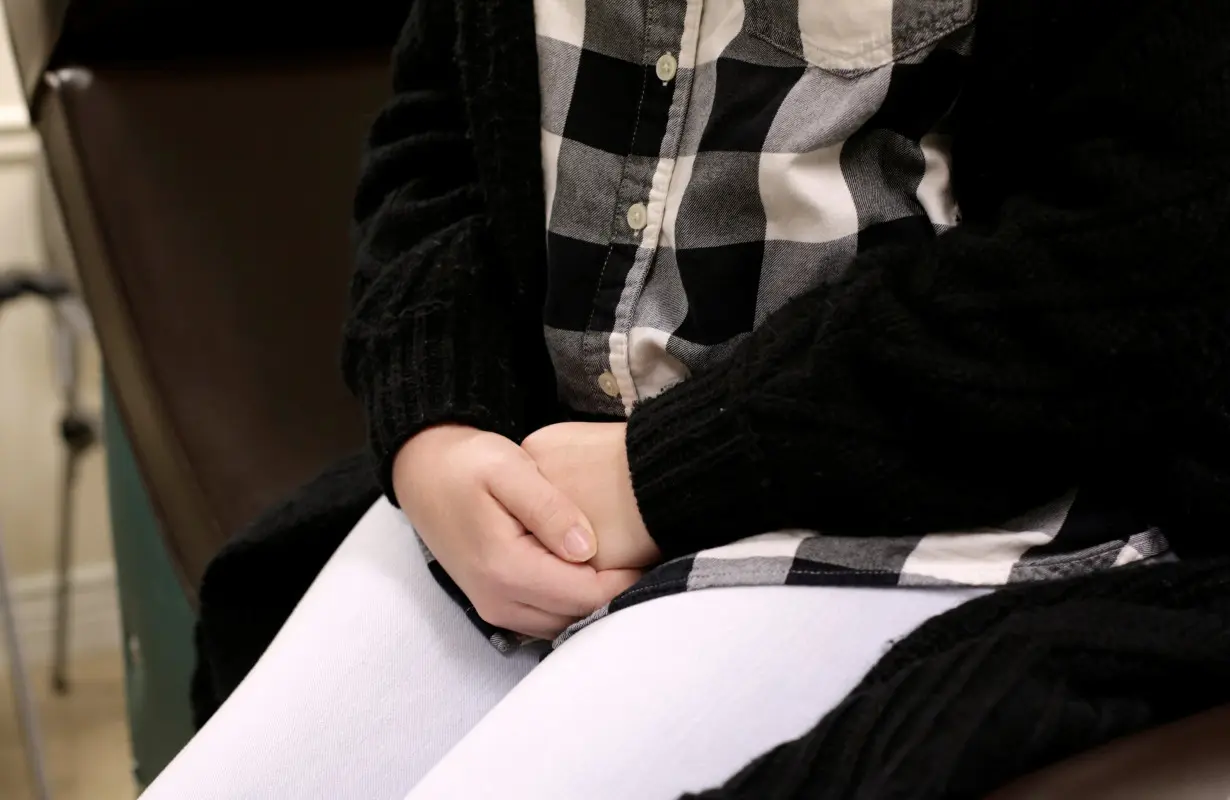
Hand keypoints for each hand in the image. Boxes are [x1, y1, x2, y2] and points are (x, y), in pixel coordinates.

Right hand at [394, 425, 640, 638]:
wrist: (425, 474)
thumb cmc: (469, 464)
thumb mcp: (509, 469)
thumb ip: (548, 508)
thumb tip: (586, 547)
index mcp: (505, 568)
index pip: (586, 594)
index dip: (627, 579)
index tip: (654, 550)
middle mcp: (498, 601)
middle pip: (579, 617)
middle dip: (618, 593)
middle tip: (649, 556)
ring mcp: (496, 610)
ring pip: (566, 625)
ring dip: (598, 601)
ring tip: (628, 562)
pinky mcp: (497, 606)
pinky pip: (548, 620)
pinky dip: (575, 603)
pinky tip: (594, 572)